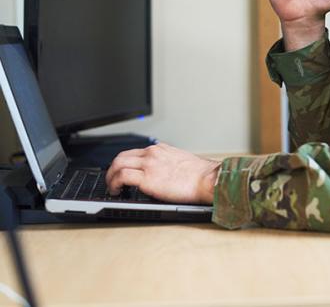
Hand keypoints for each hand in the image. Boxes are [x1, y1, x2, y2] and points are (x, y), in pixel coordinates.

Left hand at [105, 143, 220, 204]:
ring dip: (110, 177)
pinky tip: (116, 192)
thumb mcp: (181, 160)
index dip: (124, 163)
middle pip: (121, 156)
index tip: (122, 172)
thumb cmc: (200, 174)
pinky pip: (121, 177)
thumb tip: (163, 173)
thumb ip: (168, 162)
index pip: (134, 152)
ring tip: (113, 189)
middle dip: (112, 169)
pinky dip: (114, 184)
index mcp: (160, 149)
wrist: (207, 179)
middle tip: (112, 181)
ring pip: (117, 165)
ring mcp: (149, 164)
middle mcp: (152, 153)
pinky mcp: (147, 178)